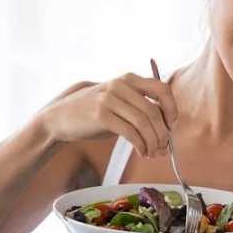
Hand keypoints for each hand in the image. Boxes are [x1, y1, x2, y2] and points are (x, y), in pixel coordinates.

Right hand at [36, 73, 178, 157]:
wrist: (61, 117)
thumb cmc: (95, 113)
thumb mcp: (119, 102)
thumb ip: (140, 109)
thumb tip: (166, 133)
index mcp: (129, 79)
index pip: (161, 89)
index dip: (171, 108)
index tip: (172, 125)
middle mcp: (120, 85)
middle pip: (154, 111)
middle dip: (163, 134)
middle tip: (163, 148)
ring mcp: (110, 99)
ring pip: (144, 123)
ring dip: (153, 143)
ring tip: (152, 153)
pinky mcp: (101, 115)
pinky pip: (130, 133)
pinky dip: (141, 146)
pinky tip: (141, 152)